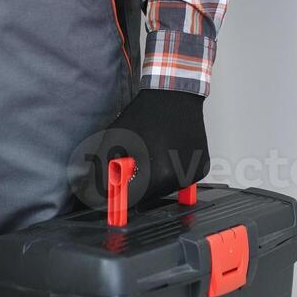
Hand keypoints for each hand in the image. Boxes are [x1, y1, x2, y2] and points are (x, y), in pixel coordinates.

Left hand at [71, 89, 211, 209]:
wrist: (175, 95)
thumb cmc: (145, 114)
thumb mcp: (113, 141)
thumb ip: (101, 171)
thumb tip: (95, 192)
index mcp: (157, 175)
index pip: (132, 201)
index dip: (119, 196)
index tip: (114, 193)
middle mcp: (178, 178)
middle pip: (149, 196)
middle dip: (136, 185)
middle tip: (132, 163)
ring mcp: (193, 173)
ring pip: (165, 189)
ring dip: (154, 179)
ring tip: (151, 152)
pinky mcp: (201, 167)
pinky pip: (181, 179)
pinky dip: (171, 171)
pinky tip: (166, 152)